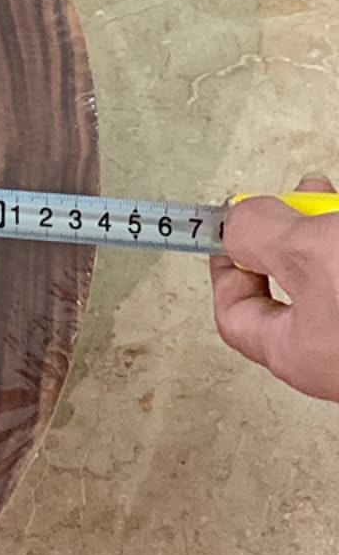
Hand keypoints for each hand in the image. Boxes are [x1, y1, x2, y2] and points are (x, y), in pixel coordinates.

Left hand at [211, 174, 338, 402]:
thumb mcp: (309, 255)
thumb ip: (260, 235)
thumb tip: (236, 223)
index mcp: (296, 354)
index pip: (233, 312)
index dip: (225, 260)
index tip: (231, 223)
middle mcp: (331, 355)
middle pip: (292, 288)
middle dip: (292, 235)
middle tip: (301, 199)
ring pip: (330, 278)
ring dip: (328, 233)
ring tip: (334, 200)